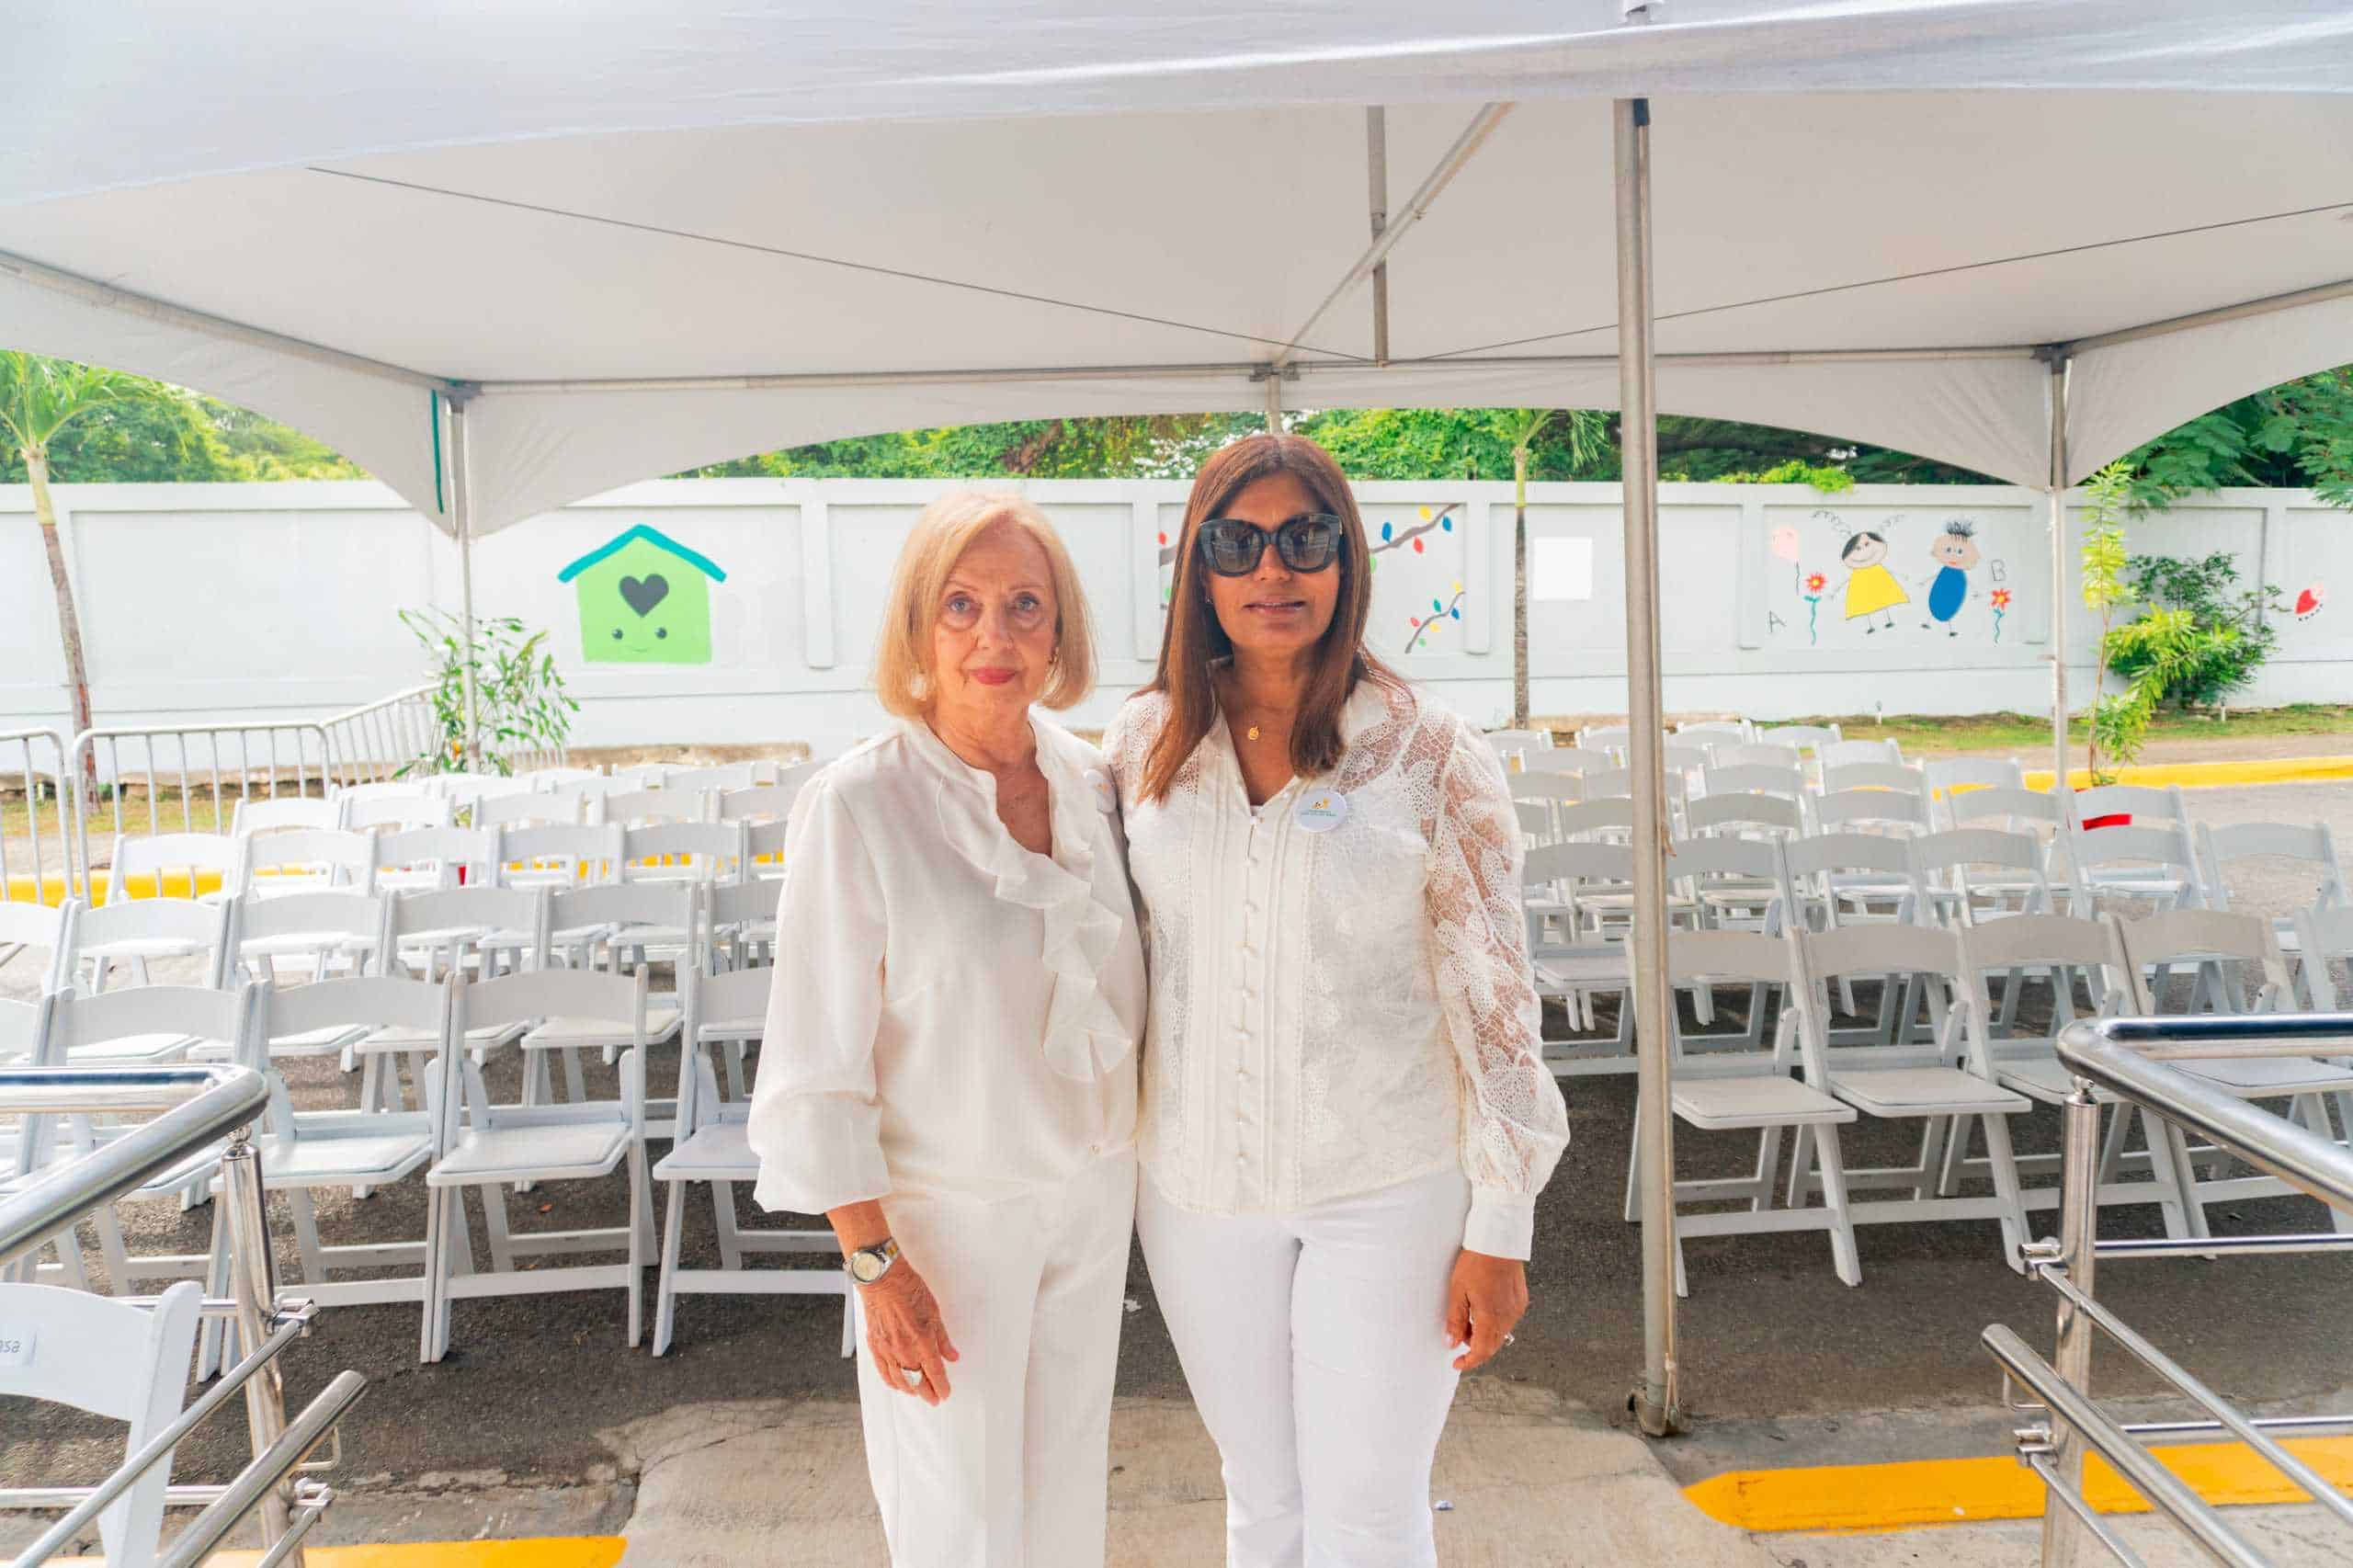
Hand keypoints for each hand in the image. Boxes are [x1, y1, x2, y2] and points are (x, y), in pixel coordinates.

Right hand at [861, 1262, 960, 1405]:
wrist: (882, 1280)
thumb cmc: (908, 1289)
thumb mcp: (934, 1312)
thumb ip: (942, 1338)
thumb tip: (951, 1355)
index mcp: (922, 1340)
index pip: (934, 1372)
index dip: (941, 1386)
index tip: (945, 1393)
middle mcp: (904, 1349)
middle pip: (917, 1381)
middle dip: (927, 1392)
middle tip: (933, 1399)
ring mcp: (887, 1349)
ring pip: (900, 1380)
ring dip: (911, 1389)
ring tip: (918, 1392)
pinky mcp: (875, 1345)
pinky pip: (883, 1371)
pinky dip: (891, 1381)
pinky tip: (897, 1385)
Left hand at [1444, 1249, 1527, 1371]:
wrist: (1499, 1241)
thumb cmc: (1477, 1262)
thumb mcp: (1457, 1291)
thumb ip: (1455, 1320)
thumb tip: (1452, 1342)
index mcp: (1490, 1318)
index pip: (1481, 1352)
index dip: (1469, 1361)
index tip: (1458, 1363)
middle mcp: (1507, 1317)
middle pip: (1492, 1345)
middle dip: (1474, 1346)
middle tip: (1459, 1334)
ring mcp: (1516, 1310)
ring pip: (1500, 1333)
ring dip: (1484, 1333)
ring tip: (1470, 1315)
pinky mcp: (1520, 1301)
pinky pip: (1507, 1320)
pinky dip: (1494, 1322)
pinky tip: (1484, 1307)